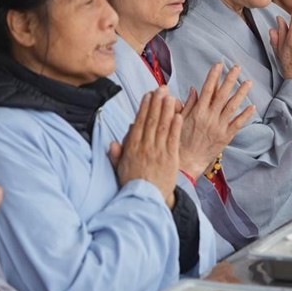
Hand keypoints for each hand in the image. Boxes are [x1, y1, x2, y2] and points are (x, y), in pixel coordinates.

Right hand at [108, 87, 181, 206]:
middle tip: (161, 88)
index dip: (144, 107)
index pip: (139, 123)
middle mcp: (145, 147)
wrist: (145, 202)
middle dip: (157, 103)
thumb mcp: (119, 170)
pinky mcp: (170, 159)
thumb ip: (116, 155)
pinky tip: (178, 115)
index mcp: (132, 148)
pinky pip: (173, 139)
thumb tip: (112, 143)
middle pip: (152, 120)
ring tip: (170, 96)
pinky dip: (176, 126)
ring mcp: (158, 152)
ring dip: (167, 110)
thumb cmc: (132, 186)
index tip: (148, 95)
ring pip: (163, 126)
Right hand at [178, 63, 254, 175]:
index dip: (213, 76)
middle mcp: (209, 117)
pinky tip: (252, 106)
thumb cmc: (180, 140)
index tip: (219, 64)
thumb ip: (188, 104)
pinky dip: (245, 115)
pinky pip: (237, 124)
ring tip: (248, 82)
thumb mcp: (180, 120)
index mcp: (197, 112)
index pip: (207, 89)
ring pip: (232, 107)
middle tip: (237, 68)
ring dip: (241, 94)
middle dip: (230, 80)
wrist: (186, 162)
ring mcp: (218, 127)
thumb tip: (194, 89)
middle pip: (222, 95)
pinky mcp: (225, 137)